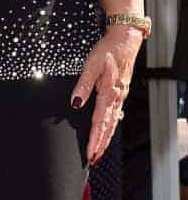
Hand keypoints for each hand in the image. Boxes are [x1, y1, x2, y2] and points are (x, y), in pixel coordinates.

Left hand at [70, 27, 142, 163]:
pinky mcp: (120, 91)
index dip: (94, 140)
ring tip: (100, 150)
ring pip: (112, 122)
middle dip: (101, 144)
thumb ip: (83, 86)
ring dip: (106, 137)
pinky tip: (108, 128)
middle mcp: (116, 98)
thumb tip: (75, 104)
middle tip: (94, 159)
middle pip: (108, 127)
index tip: (90, 154)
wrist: (125, 40)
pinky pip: (115, 113)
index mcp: (109, 94)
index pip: (99, 123)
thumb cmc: (108, 51)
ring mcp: (120, 95)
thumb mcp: (91, 66)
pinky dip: (111, 125)